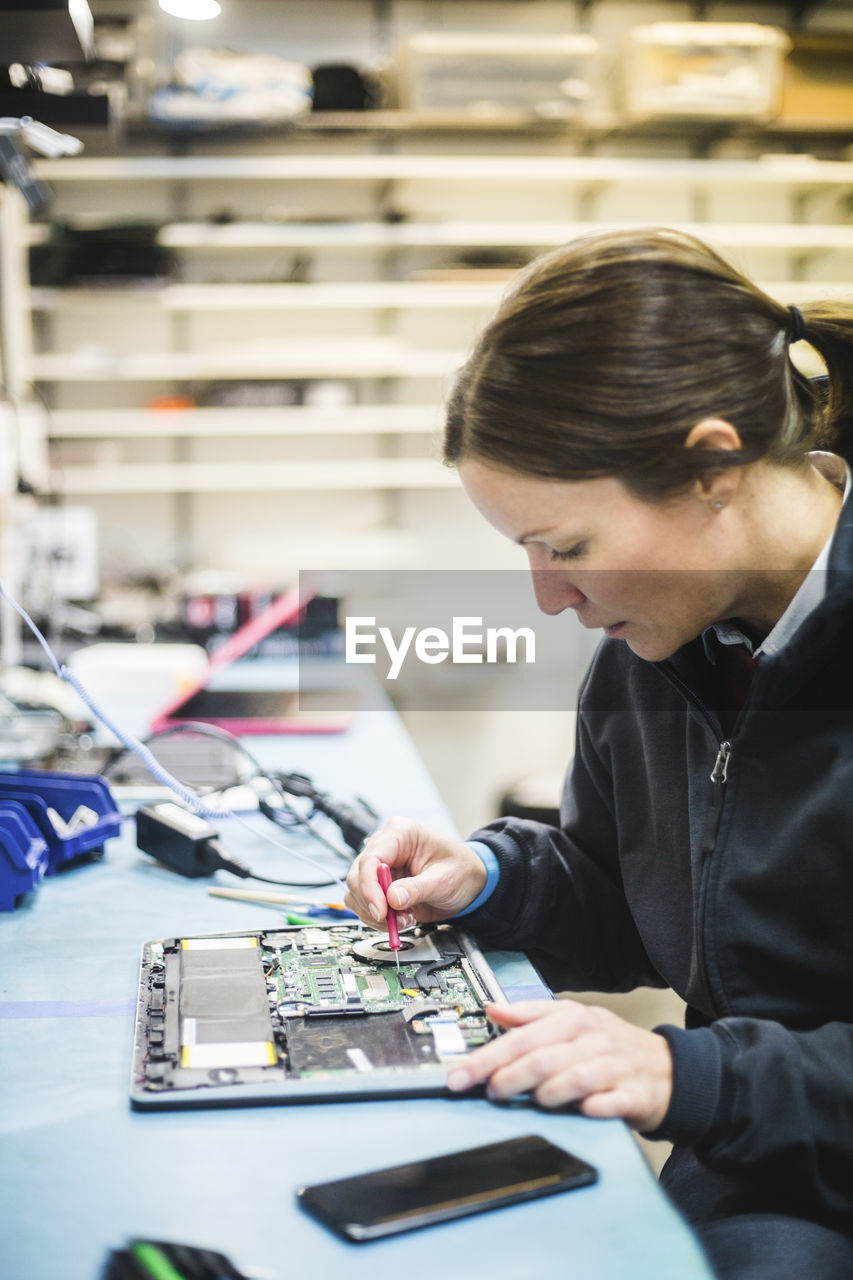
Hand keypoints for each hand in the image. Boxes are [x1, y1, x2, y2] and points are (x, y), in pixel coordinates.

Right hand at [344, 816, 486, 929]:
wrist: (468, 883)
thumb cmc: (460, 870)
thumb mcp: (444, 879)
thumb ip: (418, 888)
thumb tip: (392, 899)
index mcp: (400, 833)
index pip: (371, 858)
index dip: (370, 886)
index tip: (380, 911)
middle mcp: (385, 847)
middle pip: (357, 876)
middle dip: (373, 903)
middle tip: (394, 921)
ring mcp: (380, 868)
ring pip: (356, 893)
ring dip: (376, 914)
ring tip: (405, 919)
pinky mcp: (379, 886)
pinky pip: (363, 904)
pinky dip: (377, 918)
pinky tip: (400, 919)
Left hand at [447, 999, 672, 1132]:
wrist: (667, 1069)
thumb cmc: (610, 1046)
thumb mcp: (573, 1021)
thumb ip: (531, 1016)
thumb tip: (493, 1009)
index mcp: (573, 1019)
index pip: (523, 1034)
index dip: (488, 1055)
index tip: (460, 1074)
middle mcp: (592, 1039)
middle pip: (542, 1057)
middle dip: (508, 1077)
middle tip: (489, 1091)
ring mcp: (615, 1067)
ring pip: (574, 1078)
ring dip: (546, 1093)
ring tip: (531, 1102)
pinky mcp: (635, 1095)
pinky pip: (610, 1102)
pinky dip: (592, 1108)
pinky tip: (579, 1112)